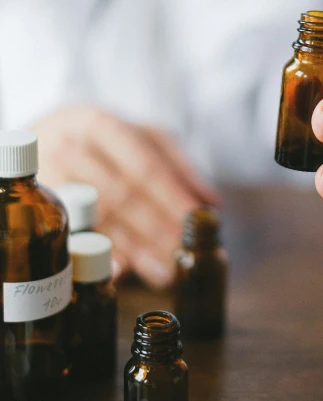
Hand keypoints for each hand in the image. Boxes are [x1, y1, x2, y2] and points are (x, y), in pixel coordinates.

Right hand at [33, 105, 219, 286]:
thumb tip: (210, 203)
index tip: (193, 220)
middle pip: (120, 196)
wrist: (35, 141)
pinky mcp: (40, 211)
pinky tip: (122, 275)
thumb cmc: (101, 141)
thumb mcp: (138, 136)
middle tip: (181, 253)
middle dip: (155, 228)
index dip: (170, 195)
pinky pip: (73, 239)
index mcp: (98, 125)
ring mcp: (47, 181)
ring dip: (135, 250)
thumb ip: (176, 164)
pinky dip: (100, 258)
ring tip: (164, 272)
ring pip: (97, 221)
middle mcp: (68, 150)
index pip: (141, 164)